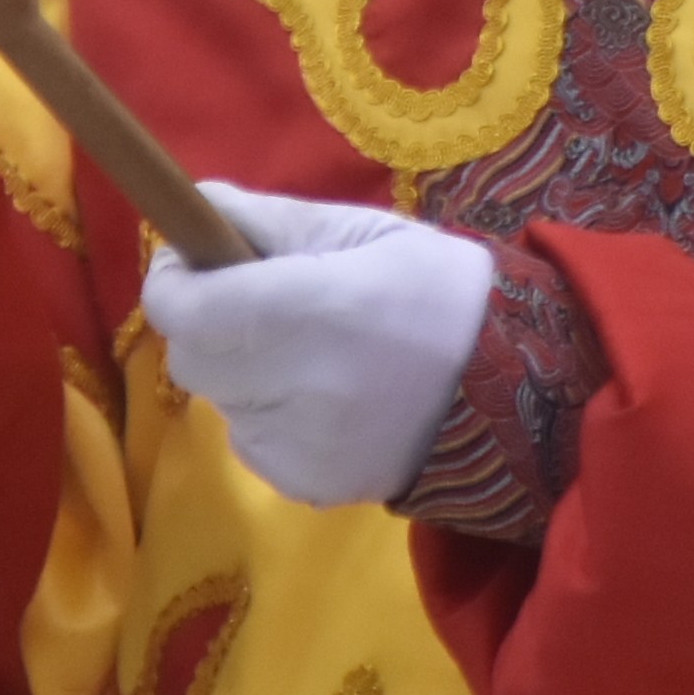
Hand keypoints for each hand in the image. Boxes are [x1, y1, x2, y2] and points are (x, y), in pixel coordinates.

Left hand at [144, 188, 500, 510]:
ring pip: (222, 402)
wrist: (518, 394)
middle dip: (210, 324)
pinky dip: (272, 416)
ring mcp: (297, 446)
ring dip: (244, 372)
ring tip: (313, 356)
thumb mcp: (367, 231)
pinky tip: (329, 401)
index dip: (175, 279)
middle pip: (191, 357)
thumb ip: (274, 221)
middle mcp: (295, 386)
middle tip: (262, 303)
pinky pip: (252, 442)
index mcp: (311, 308)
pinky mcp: (304, 486)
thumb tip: (198, 207)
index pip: (182, 308)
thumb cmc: (442, 292)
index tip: (197, 258)